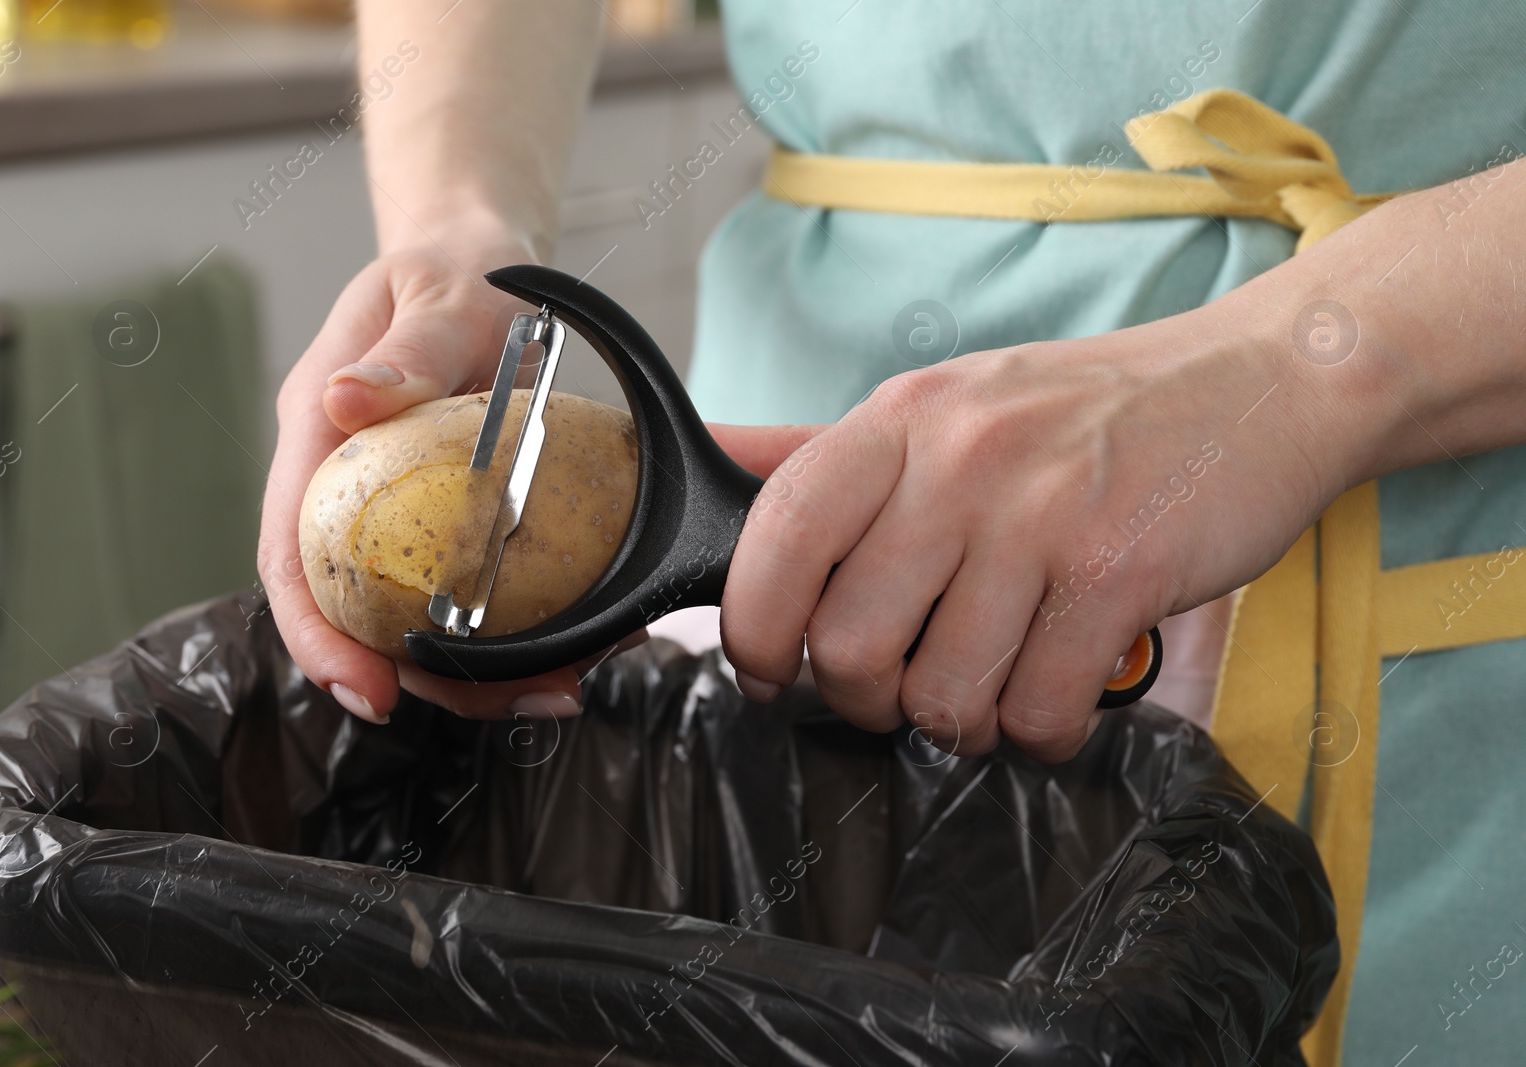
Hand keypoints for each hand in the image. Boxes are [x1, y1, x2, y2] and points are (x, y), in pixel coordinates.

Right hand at [259, 230, 594, 723]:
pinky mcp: (446, 517)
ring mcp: (396, 507)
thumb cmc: (454, 267)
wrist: (483, 258)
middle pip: (356, 611)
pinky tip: (577, 637)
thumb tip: (348, 399)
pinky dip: (517, 625)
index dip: (317, 638)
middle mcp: (347, 486)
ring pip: (417, 613)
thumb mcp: (437, 295)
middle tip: (515, 702)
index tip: (371, 694)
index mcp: (320, 438)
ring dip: (482, 666)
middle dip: (422, 678)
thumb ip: (403, 351)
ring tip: (559, 686)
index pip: (291, 557)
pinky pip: (466, 587)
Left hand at [718, 305, 1342, 760]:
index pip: (777, 533)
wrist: (1261, 382)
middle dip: (866, 699)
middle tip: (906, 685)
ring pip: (942, 696)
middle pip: (849, 645)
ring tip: (995, 683)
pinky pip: (1038, 712)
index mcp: (901, 417)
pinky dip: (1042, 731)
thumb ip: (823, 449)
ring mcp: (1043, 517)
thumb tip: (710, 463)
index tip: (768, 666)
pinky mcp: (1121, 574)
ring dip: (962, 722)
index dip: (751, 626)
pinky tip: (1060, 689)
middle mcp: (961, 460)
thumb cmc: (1087, 412)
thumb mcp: (945, 405)